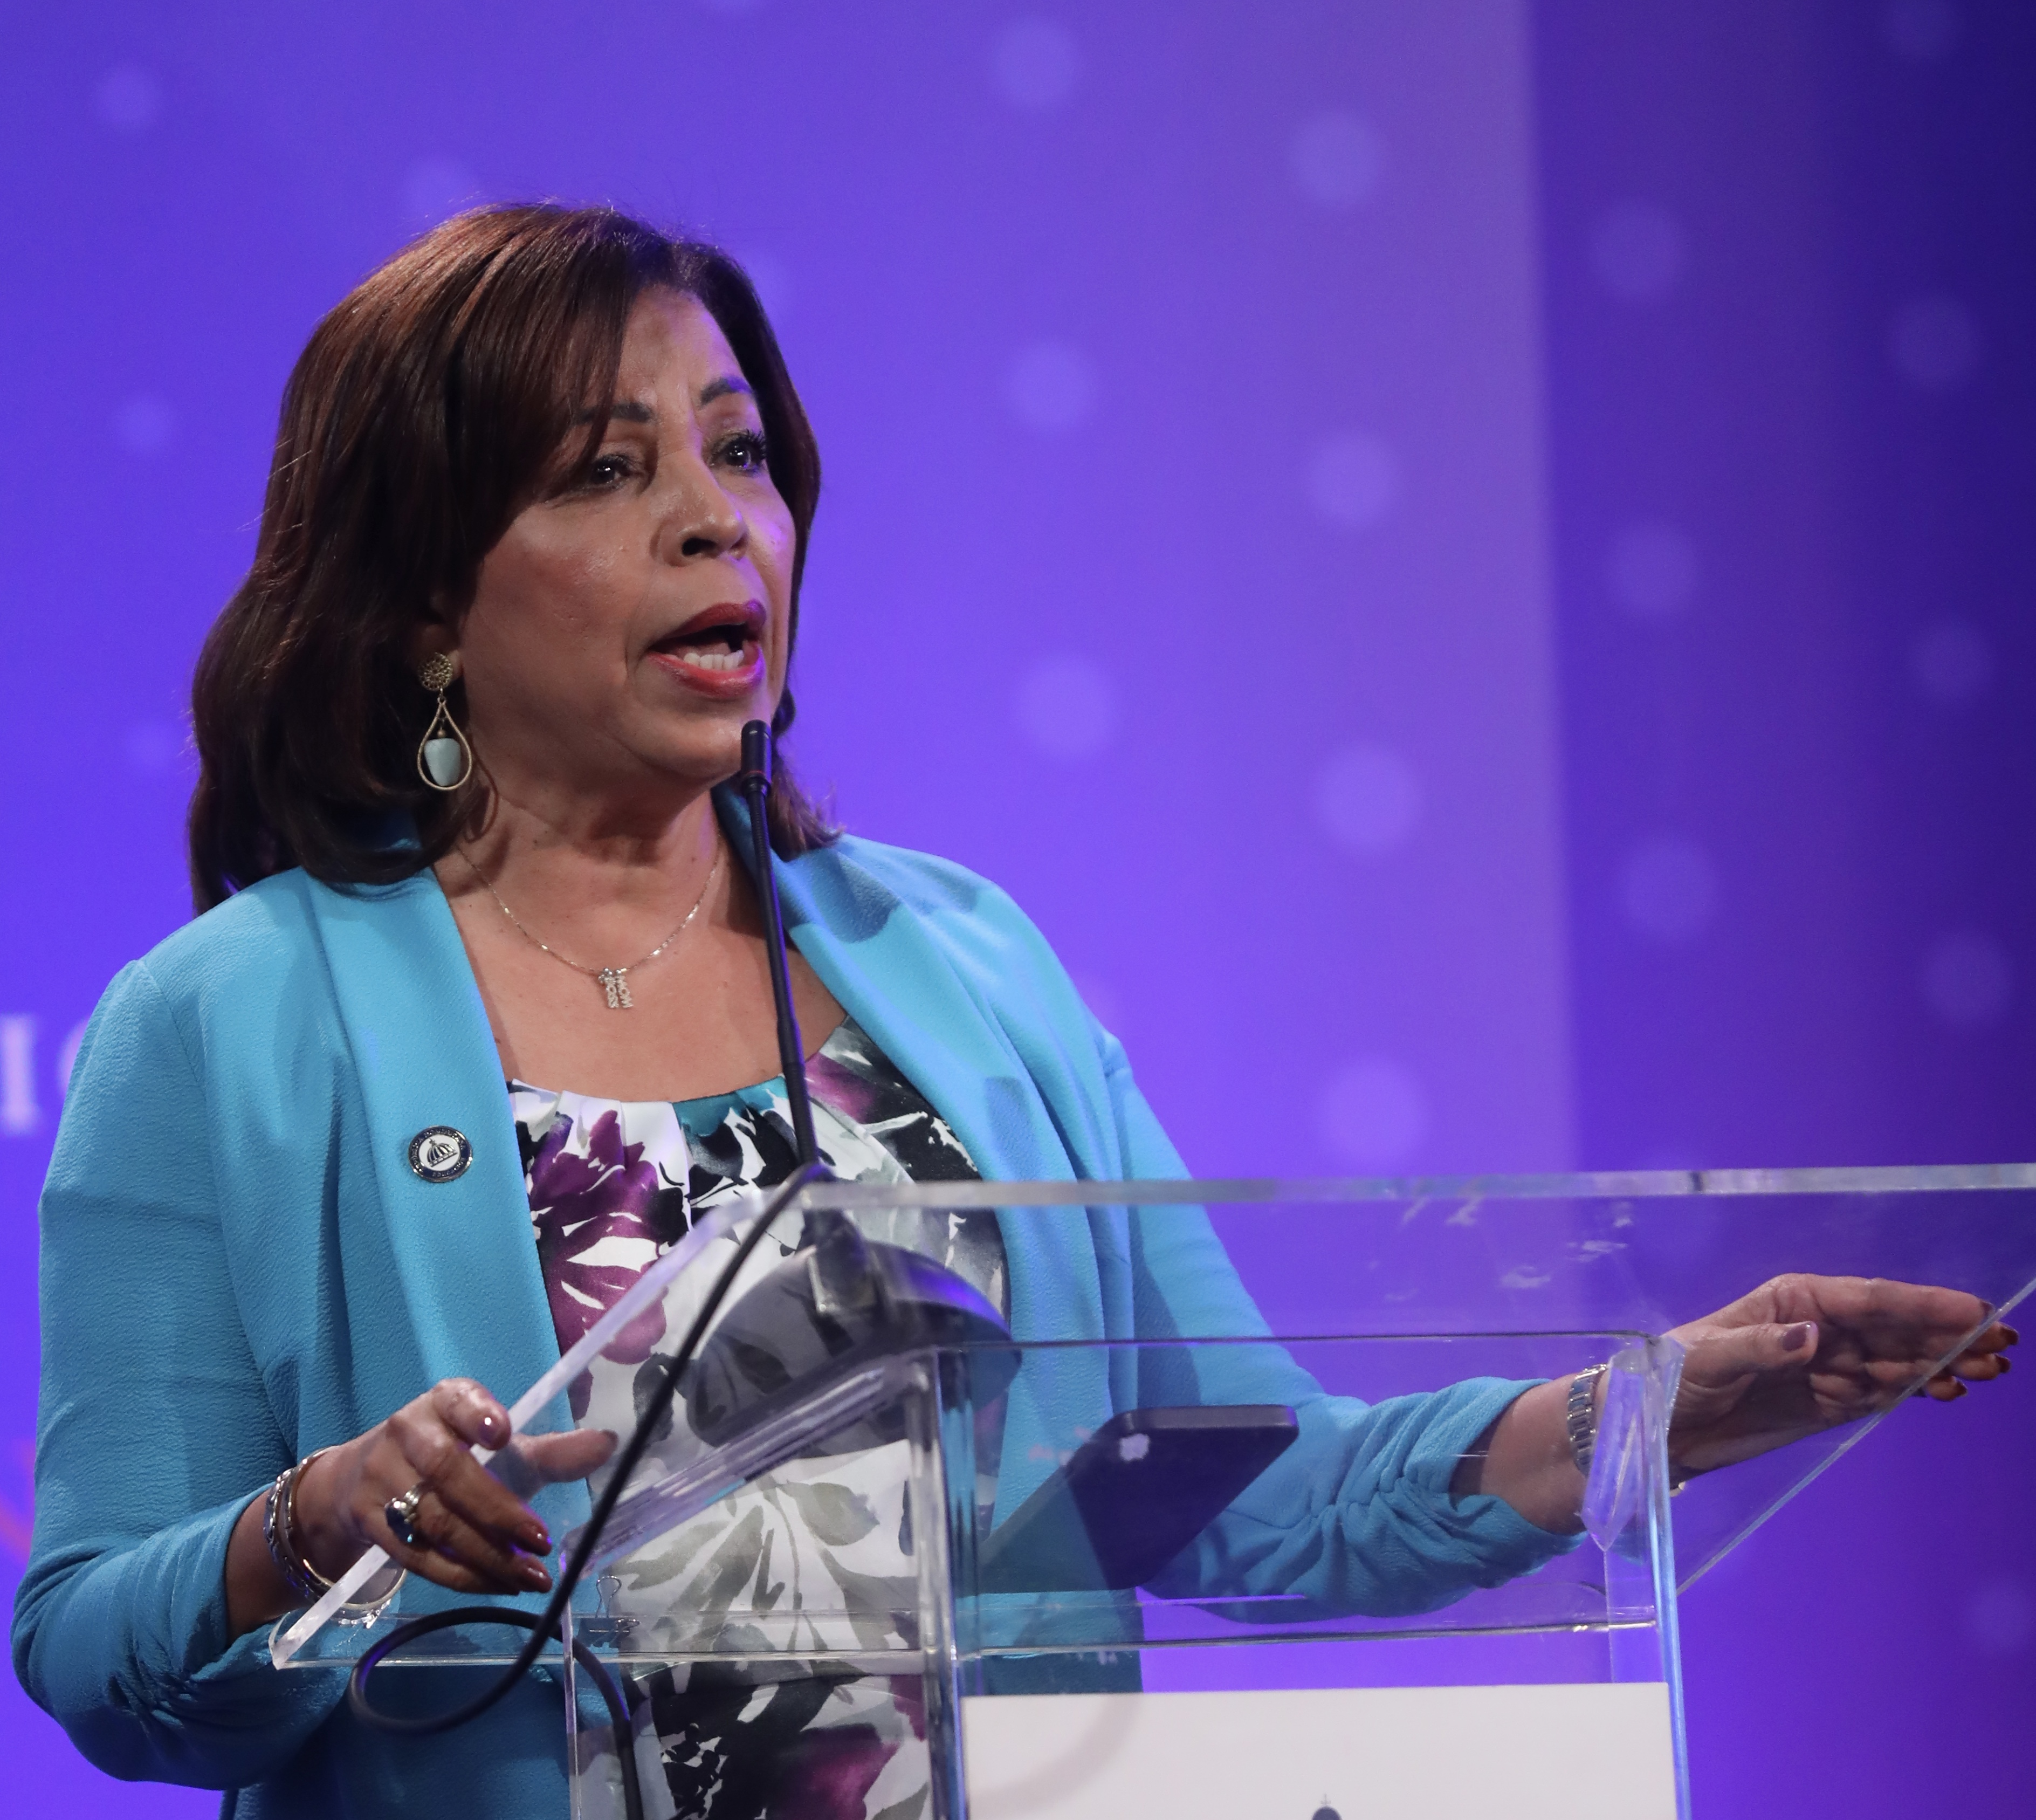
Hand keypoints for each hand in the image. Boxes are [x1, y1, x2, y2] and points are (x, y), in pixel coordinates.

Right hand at [292, 1378, 614, 1596]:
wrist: (363, 1482)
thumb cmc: (454, 1459)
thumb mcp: (501, 1449)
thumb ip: (552, 1451)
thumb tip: (609, 1443)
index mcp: (444, 1402)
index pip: (457, 1399)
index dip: (477, 1413)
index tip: (504, 1434)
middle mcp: (407, 1431)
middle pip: (446, 1469)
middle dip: (497, 1509)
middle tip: (541, 1541)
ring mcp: (381, 1477)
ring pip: (434, 1519)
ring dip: (487, 1554)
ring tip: (532, 1576)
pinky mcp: (369, 1521)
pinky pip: (417, 1555)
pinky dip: (462, 1575)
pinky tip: (500, 1585)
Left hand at [1665, 1274, 2015, 1477]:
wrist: (1656, 1426)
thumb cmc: (1672, 1377)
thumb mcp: (1708, 1358)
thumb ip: (1761, 1346)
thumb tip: (1810, 1336)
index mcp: (1792, 1301)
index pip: (1869, 1300)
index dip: (1922, 1305)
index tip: (1973, 1311)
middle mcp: (1817, 1327)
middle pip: (1894, 1329)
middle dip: (1948, 1334)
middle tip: (2002, 1344)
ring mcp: (1827, 1366)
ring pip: (1897, 1360)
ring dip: (1943, 1363)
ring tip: (1990, 1370)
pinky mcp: (1827, 1403)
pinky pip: (1881, 1392)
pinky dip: (1916, 1390)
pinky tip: (1948, 1390)